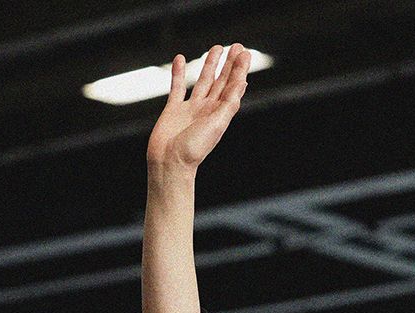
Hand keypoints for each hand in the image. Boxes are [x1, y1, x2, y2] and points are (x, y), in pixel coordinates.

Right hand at [146, 44, 251, 175]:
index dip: (240, 70)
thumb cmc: (194, 149)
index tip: (244, 53)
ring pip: (202, 81)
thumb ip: (229, 103)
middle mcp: (207, 109)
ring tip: (215, 49)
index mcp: (220, 113)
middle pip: (221, 81)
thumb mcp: (217, 124)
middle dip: (229, 64)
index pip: (233, 87)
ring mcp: (190, 108)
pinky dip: (179, 73)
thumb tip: (242, 83)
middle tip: (236, 47)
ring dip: (209, 65)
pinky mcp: (173, 110)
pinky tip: (180, 59)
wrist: (169, 163)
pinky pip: (177, 87)